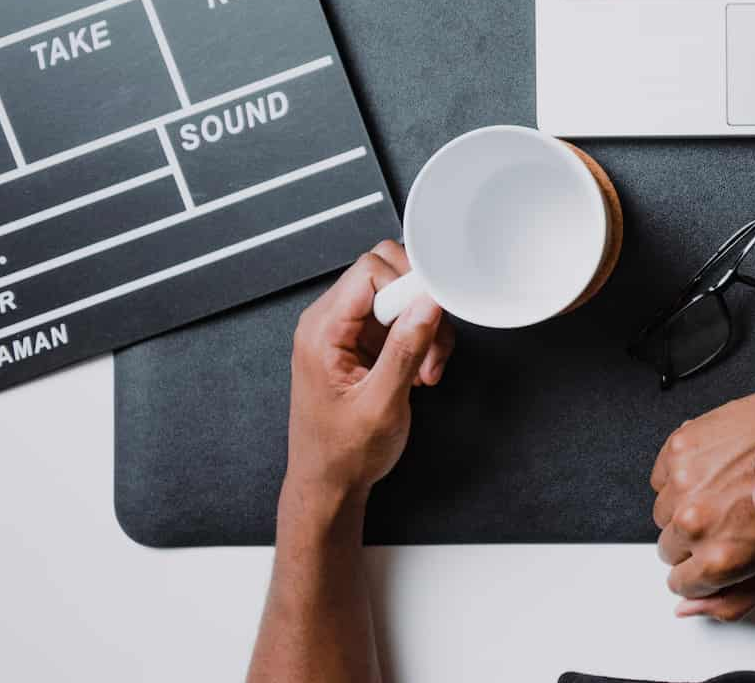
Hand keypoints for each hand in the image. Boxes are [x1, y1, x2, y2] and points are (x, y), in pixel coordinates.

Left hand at [284, 241, 455, 499]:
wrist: (330, 483)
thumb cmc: (342, 453)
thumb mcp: (381, 404)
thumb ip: (406, 348)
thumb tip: (428, 302)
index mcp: (322, 331)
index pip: (369, 272)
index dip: (407, 286)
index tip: (432, 313)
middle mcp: (330, 323)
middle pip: (387, 277)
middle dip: (420, 307)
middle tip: (431, 343)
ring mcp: (348, 332)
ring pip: (401, 299)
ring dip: (426, 329)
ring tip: (426, 369)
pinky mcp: (364, 343)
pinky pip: (402, 321)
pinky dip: (422, 341)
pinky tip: (420, 372)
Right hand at [651, 379, 754, 619]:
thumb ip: (731, 600)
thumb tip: (688, 609)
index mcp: (718, 557)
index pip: (679, 583)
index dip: (700, 570)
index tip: (713, 555)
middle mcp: (695, 521)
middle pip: (668, 548)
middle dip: (694, 539)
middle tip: (725, 520)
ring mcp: (684, 482)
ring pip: (661, 511)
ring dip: (683, 505)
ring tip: (722, 493)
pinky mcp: (679, 447)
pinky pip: (659, 476)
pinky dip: (678, 475)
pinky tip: (714, 470)